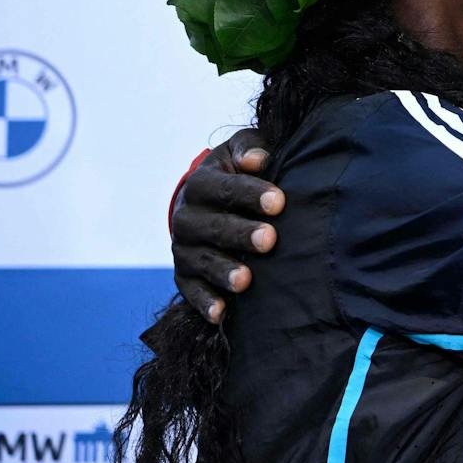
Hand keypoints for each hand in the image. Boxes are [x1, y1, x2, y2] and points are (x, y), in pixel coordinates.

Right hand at [172, 129, 283, 323]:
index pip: (224, 188)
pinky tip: (221, 314)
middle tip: (269, 240)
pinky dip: (204, 302)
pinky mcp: (184, 274)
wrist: (209, 197)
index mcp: (202, 183)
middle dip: (241, 234)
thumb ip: (250, 148)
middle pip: (212, 226)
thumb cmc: (239, 170)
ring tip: (246, 281)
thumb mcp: (242, 150)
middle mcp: (187, 216)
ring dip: (222, 271)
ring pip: (200, 260)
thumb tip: (259, 158)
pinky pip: (190, 290)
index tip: (279, 202)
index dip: (250, 194)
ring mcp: (184, 247)